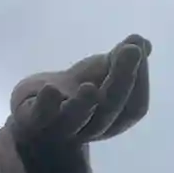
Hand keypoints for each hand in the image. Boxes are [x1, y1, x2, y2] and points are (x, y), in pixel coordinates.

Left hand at [10, 35, 150, 156]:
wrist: (34, 103)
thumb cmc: (77, 90)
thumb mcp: (102, 68)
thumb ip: (122, 57)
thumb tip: (142, 43)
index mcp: (113, 121)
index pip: (133, 109)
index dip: (139, 81)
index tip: (137, 48)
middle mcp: (88, 129)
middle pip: (107, 114)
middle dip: (120, 82)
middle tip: (130, 51)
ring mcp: (58, 127)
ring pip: (74, 122)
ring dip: (83, 105)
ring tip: (89, 87)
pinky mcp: (31, 120)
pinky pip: (39, 118)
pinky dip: (45, 104)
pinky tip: (50, 89)